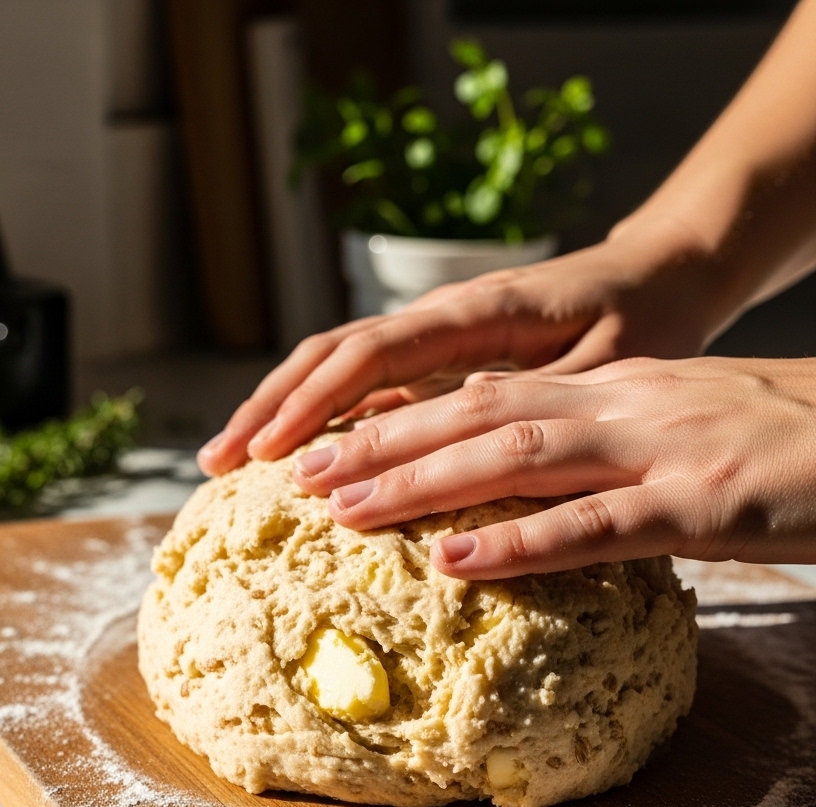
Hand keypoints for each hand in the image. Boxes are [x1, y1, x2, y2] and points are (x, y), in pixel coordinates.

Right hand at [196, 227, 719, 476]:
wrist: (658, 274)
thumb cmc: (643, 317)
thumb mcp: (608, 360)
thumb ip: (538, 395)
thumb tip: (467, 436)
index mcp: (474, 312)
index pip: (372, 355)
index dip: (316, 404)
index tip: (272, 455)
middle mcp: (441, 316)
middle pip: (331, 354)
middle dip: (270, 406)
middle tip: (217, 463)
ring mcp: (435, 334)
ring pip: (338, 364)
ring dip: (281, 407)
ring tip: (231, 457)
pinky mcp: (440, 353)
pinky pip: (366, 379)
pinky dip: (322, 410)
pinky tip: (297, 449)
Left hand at [290, 355, 815, 577]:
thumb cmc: (788, 444)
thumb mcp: (684, 429)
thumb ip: (607, 447)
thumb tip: (530, 475)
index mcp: (617, 391)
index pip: (490, 394)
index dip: (405, 417)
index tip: (335, 445)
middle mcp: (624, 405)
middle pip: (480, 415)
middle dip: (384, 442)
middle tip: (302, 473)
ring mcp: (660, 449)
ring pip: (517, 458)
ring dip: (422, 484)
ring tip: (344, 509)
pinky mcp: (700, 502)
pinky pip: (594, 526)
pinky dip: (517, 544)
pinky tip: (452, 562)